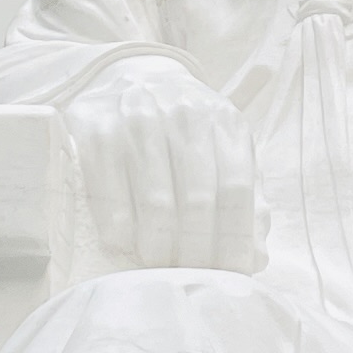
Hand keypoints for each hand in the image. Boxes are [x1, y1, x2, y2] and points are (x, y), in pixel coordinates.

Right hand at [62, 57, 260, 274]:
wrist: (130, 74)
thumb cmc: (183, 127)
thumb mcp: (223, 148)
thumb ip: (247, 198)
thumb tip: (258, 257)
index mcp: (224, 121)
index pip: (237, 190)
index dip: (234, 240)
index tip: (229, 275)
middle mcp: (184, 115)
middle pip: (199, 200)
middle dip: (195, 251)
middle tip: (188, 278)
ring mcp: (138, 118)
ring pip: (156, 201)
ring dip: (158, 246)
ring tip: (156, 265)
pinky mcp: (95, 128)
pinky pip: (110, 192)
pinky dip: (119, 227)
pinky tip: (123, 243)